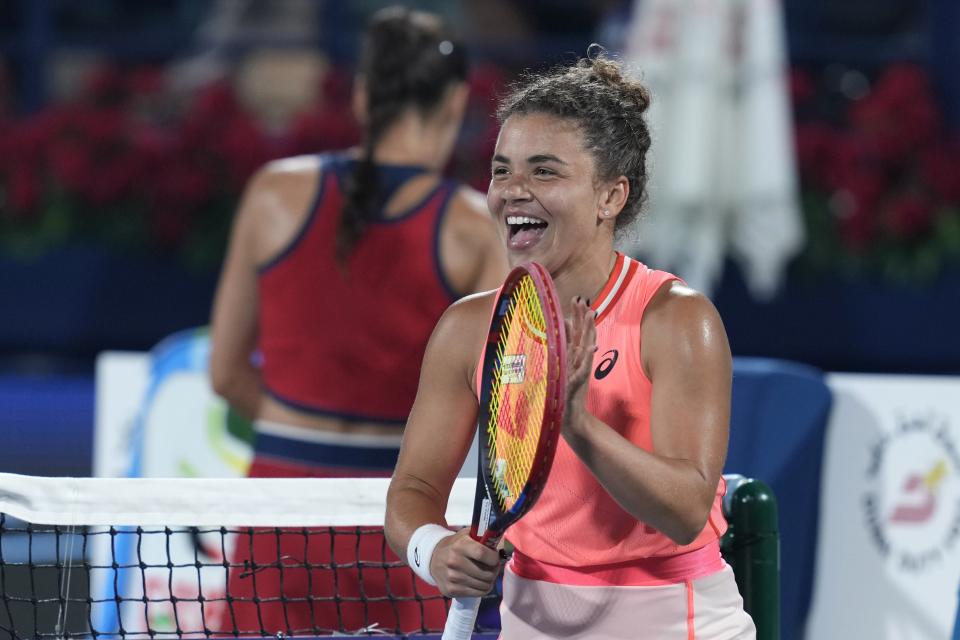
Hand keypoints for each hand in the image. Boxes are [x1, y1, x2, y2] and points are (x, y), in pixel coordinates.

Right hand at [429, 528, 501, 597]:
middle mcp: (454, 562)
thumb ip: (483, 536)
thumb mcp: (467, 535)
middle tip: (492, 567)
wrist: (433, 558)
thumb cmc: (456, 545)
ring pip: (485, 585)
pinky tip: (479, 581)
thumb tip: (502, 541)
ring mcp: (452, 578)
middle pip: (486, 573)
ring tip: (486, 574)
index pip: (482, 553)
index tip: (495, 557)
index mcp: (460, 546)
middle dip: (494, 570)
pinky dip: (483, 588)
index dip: (494, 557)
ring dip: (489, 580)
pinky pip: (478, 593)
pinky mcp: (452, 590)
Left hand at [563, 296, 596, 436]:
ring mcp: (580, 370)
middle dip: (582, 317)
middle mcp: (578, 361)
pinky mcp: (579, 382)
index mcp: (573, 357)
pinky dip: (588, 358)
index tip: (576, 300)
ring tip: (591, 314)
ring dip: (588, 330)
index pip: (575, 333)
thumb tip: (555, 338)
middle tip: (582, 299)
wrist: (570, 417)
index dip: (576, 317)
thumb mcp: (559, 371)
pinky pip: (584, 368)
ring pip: (586, 346)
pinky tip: (591, 347)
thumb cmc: (563, 395)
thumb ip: (559, 355)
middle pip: (581, 335)